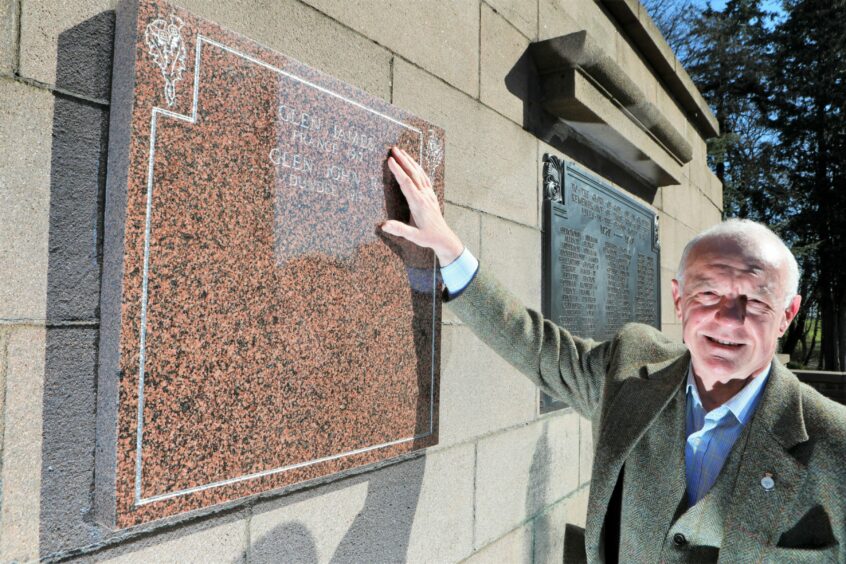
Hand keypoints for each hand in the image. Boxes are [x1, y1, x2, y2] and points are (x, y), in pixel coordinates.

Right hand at [382, 146, 463, 265]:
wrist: (444, 238)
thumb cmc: (428, 237)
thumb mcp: (413, 236)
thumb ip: (399, 230)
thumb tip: (384, 225)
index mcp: (418, 203)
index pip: (407, 183)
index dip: (398, 171)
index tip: (390, 160)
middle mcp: (424, 196)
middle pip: (413, 173)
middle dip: (403, 160)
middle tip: (393, 149)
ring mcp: (429, 194)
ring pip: (420, 173)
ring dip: (410, 161)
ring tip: (402, 151)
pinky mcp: (431, 195)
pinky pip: (424, 177)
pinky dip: (418, 168)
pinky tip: (414, 164)